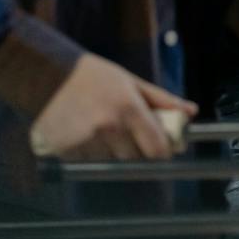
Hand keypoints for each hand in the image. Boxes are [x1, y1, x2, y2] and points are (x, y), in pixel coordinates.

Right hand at [29, 53, 195, 160]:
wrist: (48, 76)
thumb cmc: (94, 76)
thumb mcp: (132, 82)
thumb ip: (162, 100)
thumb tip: (190, 112)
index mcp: (129, 108)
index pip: (156, 147)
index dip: (162, 153)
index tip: (162, 152)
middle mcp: (108, 128)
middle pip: (134, 159)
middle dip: (136, 152)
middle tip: (128, 136)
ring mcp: (85, 141)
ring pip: (109, 163)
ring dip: (110, 154)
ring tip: (101, 131)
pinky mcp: (64, 151)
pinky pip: (86, 163)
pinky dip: (89, 155)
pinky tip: (83, 135)